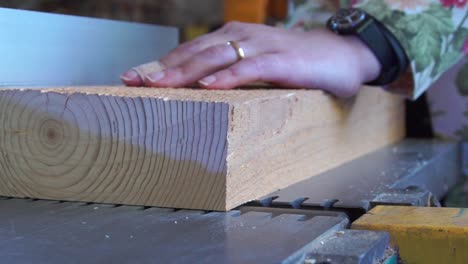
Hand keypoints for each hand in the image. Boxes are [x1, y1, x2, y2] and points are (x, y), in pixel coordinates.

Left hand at [121, 22, 380, 97]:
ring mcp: (260, 46)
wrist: (339, 55)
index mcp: (230, 39)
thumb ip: (226, 76)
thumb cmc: (292, 64)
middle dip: (161, 68)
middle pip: (194, 52)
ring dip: (184, 72)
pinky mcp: (281, 60)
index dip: (159, 64)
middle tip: (134, 82)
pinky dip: (229, 77)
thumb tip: (195, 93)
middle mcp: (240, 37)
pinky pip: (250, 68)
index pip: (188, 51)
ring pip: (215, 57)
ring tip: (159, 86)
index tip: (132, 78)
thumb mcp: (253, 66)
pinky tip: (209, 87)